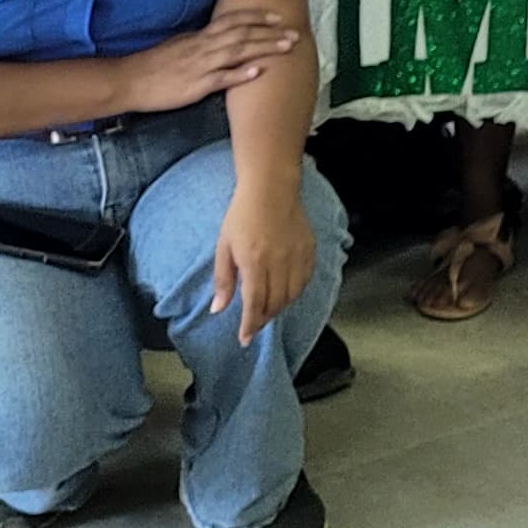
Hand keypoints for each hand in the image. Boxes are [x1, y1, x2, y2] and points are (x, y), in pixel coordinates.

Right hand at [110, 8, 299, 114]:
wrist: (130, 80)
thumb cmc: (154, 65)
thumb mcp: (180, 46)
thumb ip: (202, 42)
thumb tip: (221, 38)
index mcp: (199, 37)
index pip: (233, 21)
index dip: (257, 16)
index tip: (279, 15)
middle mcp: (203, 47)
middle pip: (242, 34)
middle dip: (270, 32)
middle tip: (295, 32)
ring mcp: (201, 65)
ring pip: (237, 52)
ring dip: (264, 47)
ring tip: (287, 47)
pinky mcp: (195, 86)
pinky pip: (220, 78)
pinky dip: (240, 74)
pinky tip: (258, 72)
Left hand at [210, 189, 317, 347]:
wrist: (270, 188)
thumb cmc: (241, 215)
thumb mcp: (223, 247)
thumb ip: (224, 280)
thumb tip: (218, 309)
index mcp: (254, 261)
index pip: (255, 303)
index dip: (250, 325)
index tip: (244, 339)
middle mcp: (278, 261)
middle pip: (275, 303)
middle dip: (263, 319)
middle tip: (253, 325)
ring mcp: (297, 256)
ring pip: (292, 295)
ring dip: (279, 308)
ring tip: (267, 310)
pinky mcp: (309, 250)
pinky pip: (305, 281)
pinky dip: (295, 292)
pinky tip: (285, 292)